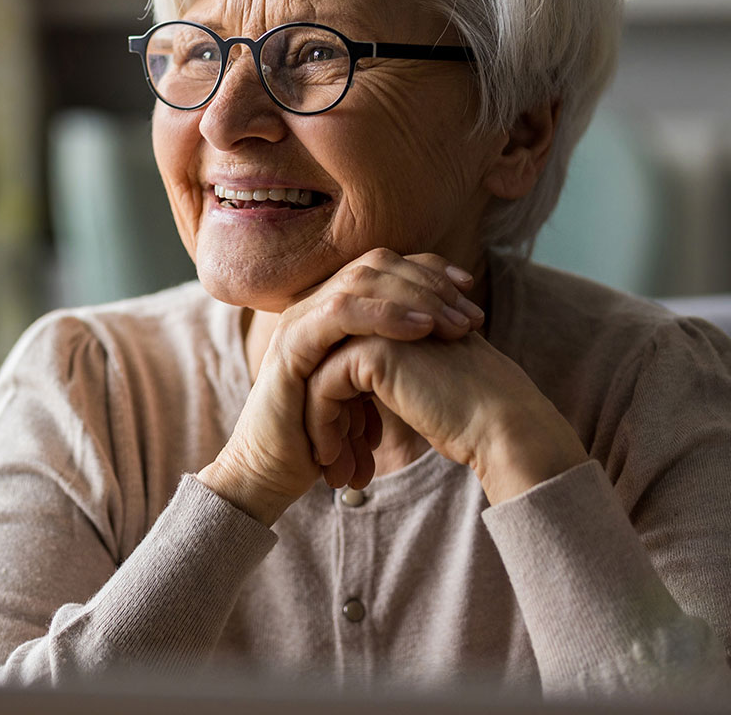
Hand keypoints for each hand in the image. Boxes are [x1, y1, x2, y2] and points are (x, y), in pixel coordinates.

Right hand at [198, 248, 483, 525]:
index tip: (470, 294)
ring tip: (454, 326)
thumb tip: (441, 355)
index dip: (429, 272)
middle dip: (430, 284)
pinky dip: (384, 315)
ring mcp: (299, 323)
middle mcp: (312, 308)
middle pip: (375, 264)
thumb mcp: (366, 396)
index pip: (384, 268)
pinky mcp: (291, 346)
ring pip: (359, 281)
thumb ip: (390, 367)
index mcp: (329, 313)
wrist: (270, 476)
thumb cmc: (319, 442)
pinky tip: (421, 329)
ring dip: (415, 298)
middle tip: (471, 318)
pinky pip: (340, 313)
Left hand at [303, 328, 587, 503]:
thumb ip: (386, 384)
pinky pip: (324, 387)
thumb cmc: (469, 419)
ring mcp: (376, 327)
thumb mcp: (418, 391)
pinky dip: (322, 427)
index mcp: (393, 319)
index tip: (341, 453)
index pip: (341, 362)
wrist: (504, 427)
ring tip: (332, 473)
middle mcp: (382, 315)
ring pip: (318, 377)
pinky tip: (332, 460)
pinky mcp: (371, 350)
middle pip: (325, 366)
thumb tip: (350, 411)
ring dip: (320, 427)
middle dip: (325, 421)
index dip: (338, 411)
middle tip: (330, 466)